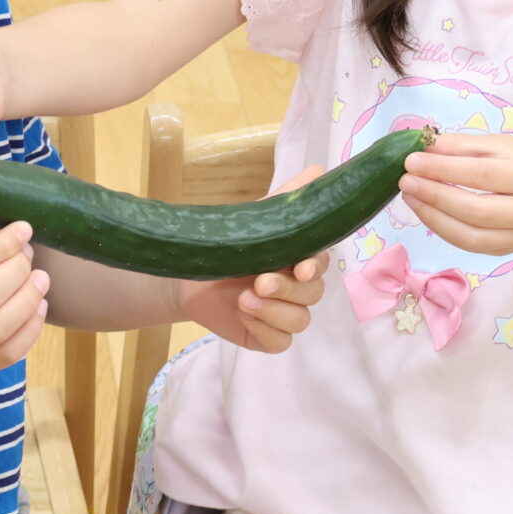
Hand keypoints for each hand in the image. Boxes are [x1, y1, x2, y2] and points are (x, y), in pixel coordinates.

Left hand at [177, 165, 328, 352]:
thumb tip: (318, 171)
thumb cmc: (229, 242)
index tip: (300, 267)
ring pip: (299, 321)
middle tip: (259, 282)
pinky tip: (245, 316)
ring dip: (273, 311)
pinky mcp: (267, 337)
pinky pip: (280, 342)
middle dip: (286, 290)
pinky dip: (264, 330)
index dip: (314, 267)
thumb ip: (289, 196)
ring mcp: (284, 315)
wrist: (191, 273)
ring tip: (244, 300)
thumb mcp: (259, 216)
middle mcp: (298, 289)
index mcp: (299, 259)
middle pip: (312, 295)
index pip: (321, 264)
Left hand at [399, 134, 512, 255]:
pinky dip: (442, 228)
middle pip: (476, 209)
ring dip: (433, 216)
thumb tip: (422, 147)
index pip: (482, 174)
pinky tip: (425, 210)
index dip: (443, 169)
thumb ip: (462, 146)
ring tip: (410, 195)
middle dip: (435, 195)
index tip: (411, 160)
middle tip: (405, 180)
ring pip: (470, 236)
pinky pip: (470, 245)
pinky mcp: (507, 251)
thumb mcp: (500, 145)